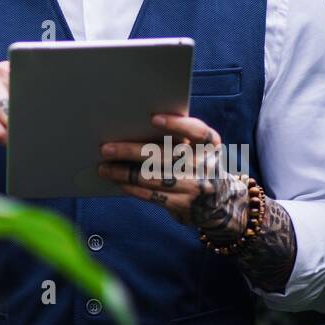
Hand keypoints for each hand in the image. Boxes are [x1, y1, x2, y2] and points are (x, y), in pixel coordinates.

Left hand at [95, 111, 248, 243]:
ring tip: (104, 167)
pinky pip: (152, 195)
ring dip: (123, 173)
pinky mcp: (184, 205)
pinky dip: (132, 188)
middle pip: (163, 155)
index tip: (153, 119)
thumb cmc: (199, 164)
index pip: (196, 131)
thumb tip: (134, 129)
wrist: (220, 202)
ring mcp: (195, 187)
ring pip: (152, 177)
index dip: (176, 125)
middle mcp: (205, 165)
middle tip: (106, 148)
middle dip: (130, 151)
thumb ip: (180, 137)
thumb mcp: (200, 149)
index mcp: (210, 144)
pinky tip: (118, 182)